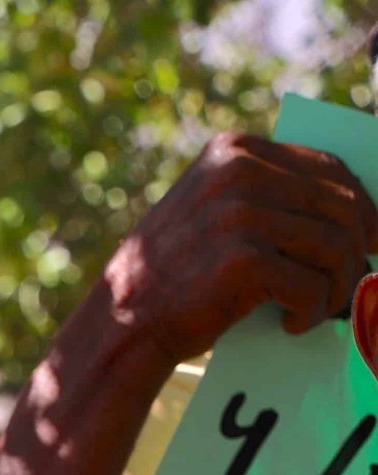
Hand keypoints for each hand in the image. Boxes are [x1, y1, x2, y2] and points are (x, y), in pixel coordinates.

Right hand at [100, 131, 377, 369]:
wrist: (122, 320)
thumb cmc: (174, 272)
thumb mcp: (210, 209)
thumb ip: (265, 192)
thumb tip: (352, 207)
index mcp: (233, 150)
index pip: (329, 167)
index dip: (364, 206)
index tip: (375, 239)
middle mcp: (238, 173)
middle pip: (342, 207)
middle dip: (358, 252)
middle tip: (351, 285)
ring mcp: (240, 215)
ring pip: (337, 248)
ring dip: (337, 287)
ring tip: (317, 309)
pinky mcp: (244, 261)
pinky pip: (313, 286)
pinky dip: (312, 312)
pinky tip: (290, 323)